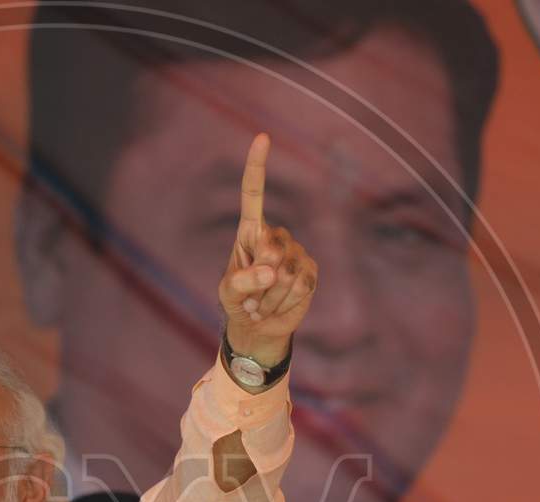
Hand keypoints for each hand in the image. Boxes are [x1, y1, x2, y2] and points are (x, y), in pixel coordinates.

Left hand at [217, 133, 318, 365]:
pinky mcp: (311, 273)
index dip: (257, 166)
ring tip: (261, 304)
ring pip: (285, 273)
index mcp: (251, 231)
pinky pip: (299, 286)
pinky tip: (276, 306)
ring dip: (268, 297)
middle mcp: (276, 236)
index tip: (262, 137)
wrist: (259, 326)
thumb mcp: (228, 293)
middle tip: (251, 296)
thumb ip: (242, 281)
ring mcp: (297, 252)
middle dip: (259, 278)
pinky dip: (282, 302)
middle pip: (272, 248)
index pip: (253, 193)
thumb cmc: (238, 302)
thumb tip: (270, 270)